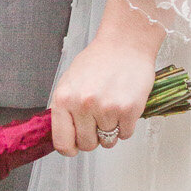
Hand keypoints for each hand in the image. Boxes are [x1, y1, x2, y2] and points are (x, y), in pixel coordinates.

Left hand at [51, 0, 164, 156]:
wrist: (125, 42)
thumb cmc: (99, 60)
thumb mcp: (70, 80)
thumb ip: (64, 108)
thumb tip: (62, 134)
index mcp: (64, 98)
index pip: (62, 142)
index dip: (70, 147)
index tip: (75, 145)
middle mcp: (83, 105)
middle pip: (87, 145)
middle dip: (94, 136)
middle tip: (99, 117)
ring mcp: (107, 108)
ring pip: (108, 141)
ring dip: (111, 129)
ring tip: (112, 106)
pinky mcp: (128, 110)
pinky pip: (126, 134)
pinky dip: (126, 124)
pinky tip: (124, 104)